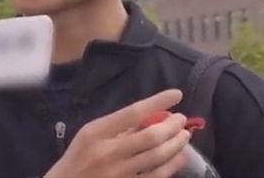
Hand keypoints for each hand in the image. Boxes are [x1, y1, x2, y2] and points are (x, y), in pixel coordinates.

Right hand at [45, 90, 189, 177]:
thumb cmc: (79, 155)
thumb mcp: (91, 133)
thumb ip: (118, 126)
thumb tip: (152, 116)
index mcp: (97, 132)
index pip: (133, 113)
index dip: (157, 102)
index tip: (176, 94)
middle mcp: (108, 152)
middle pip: (150, 136)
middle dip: (172, 126)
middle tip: (182, 119)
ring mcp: (119, 174)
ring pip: (157, 157)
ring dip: (176, 144)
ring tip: (184, 135)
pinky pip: (156, 177)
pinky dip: (172, 165)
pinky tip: (180, 157)